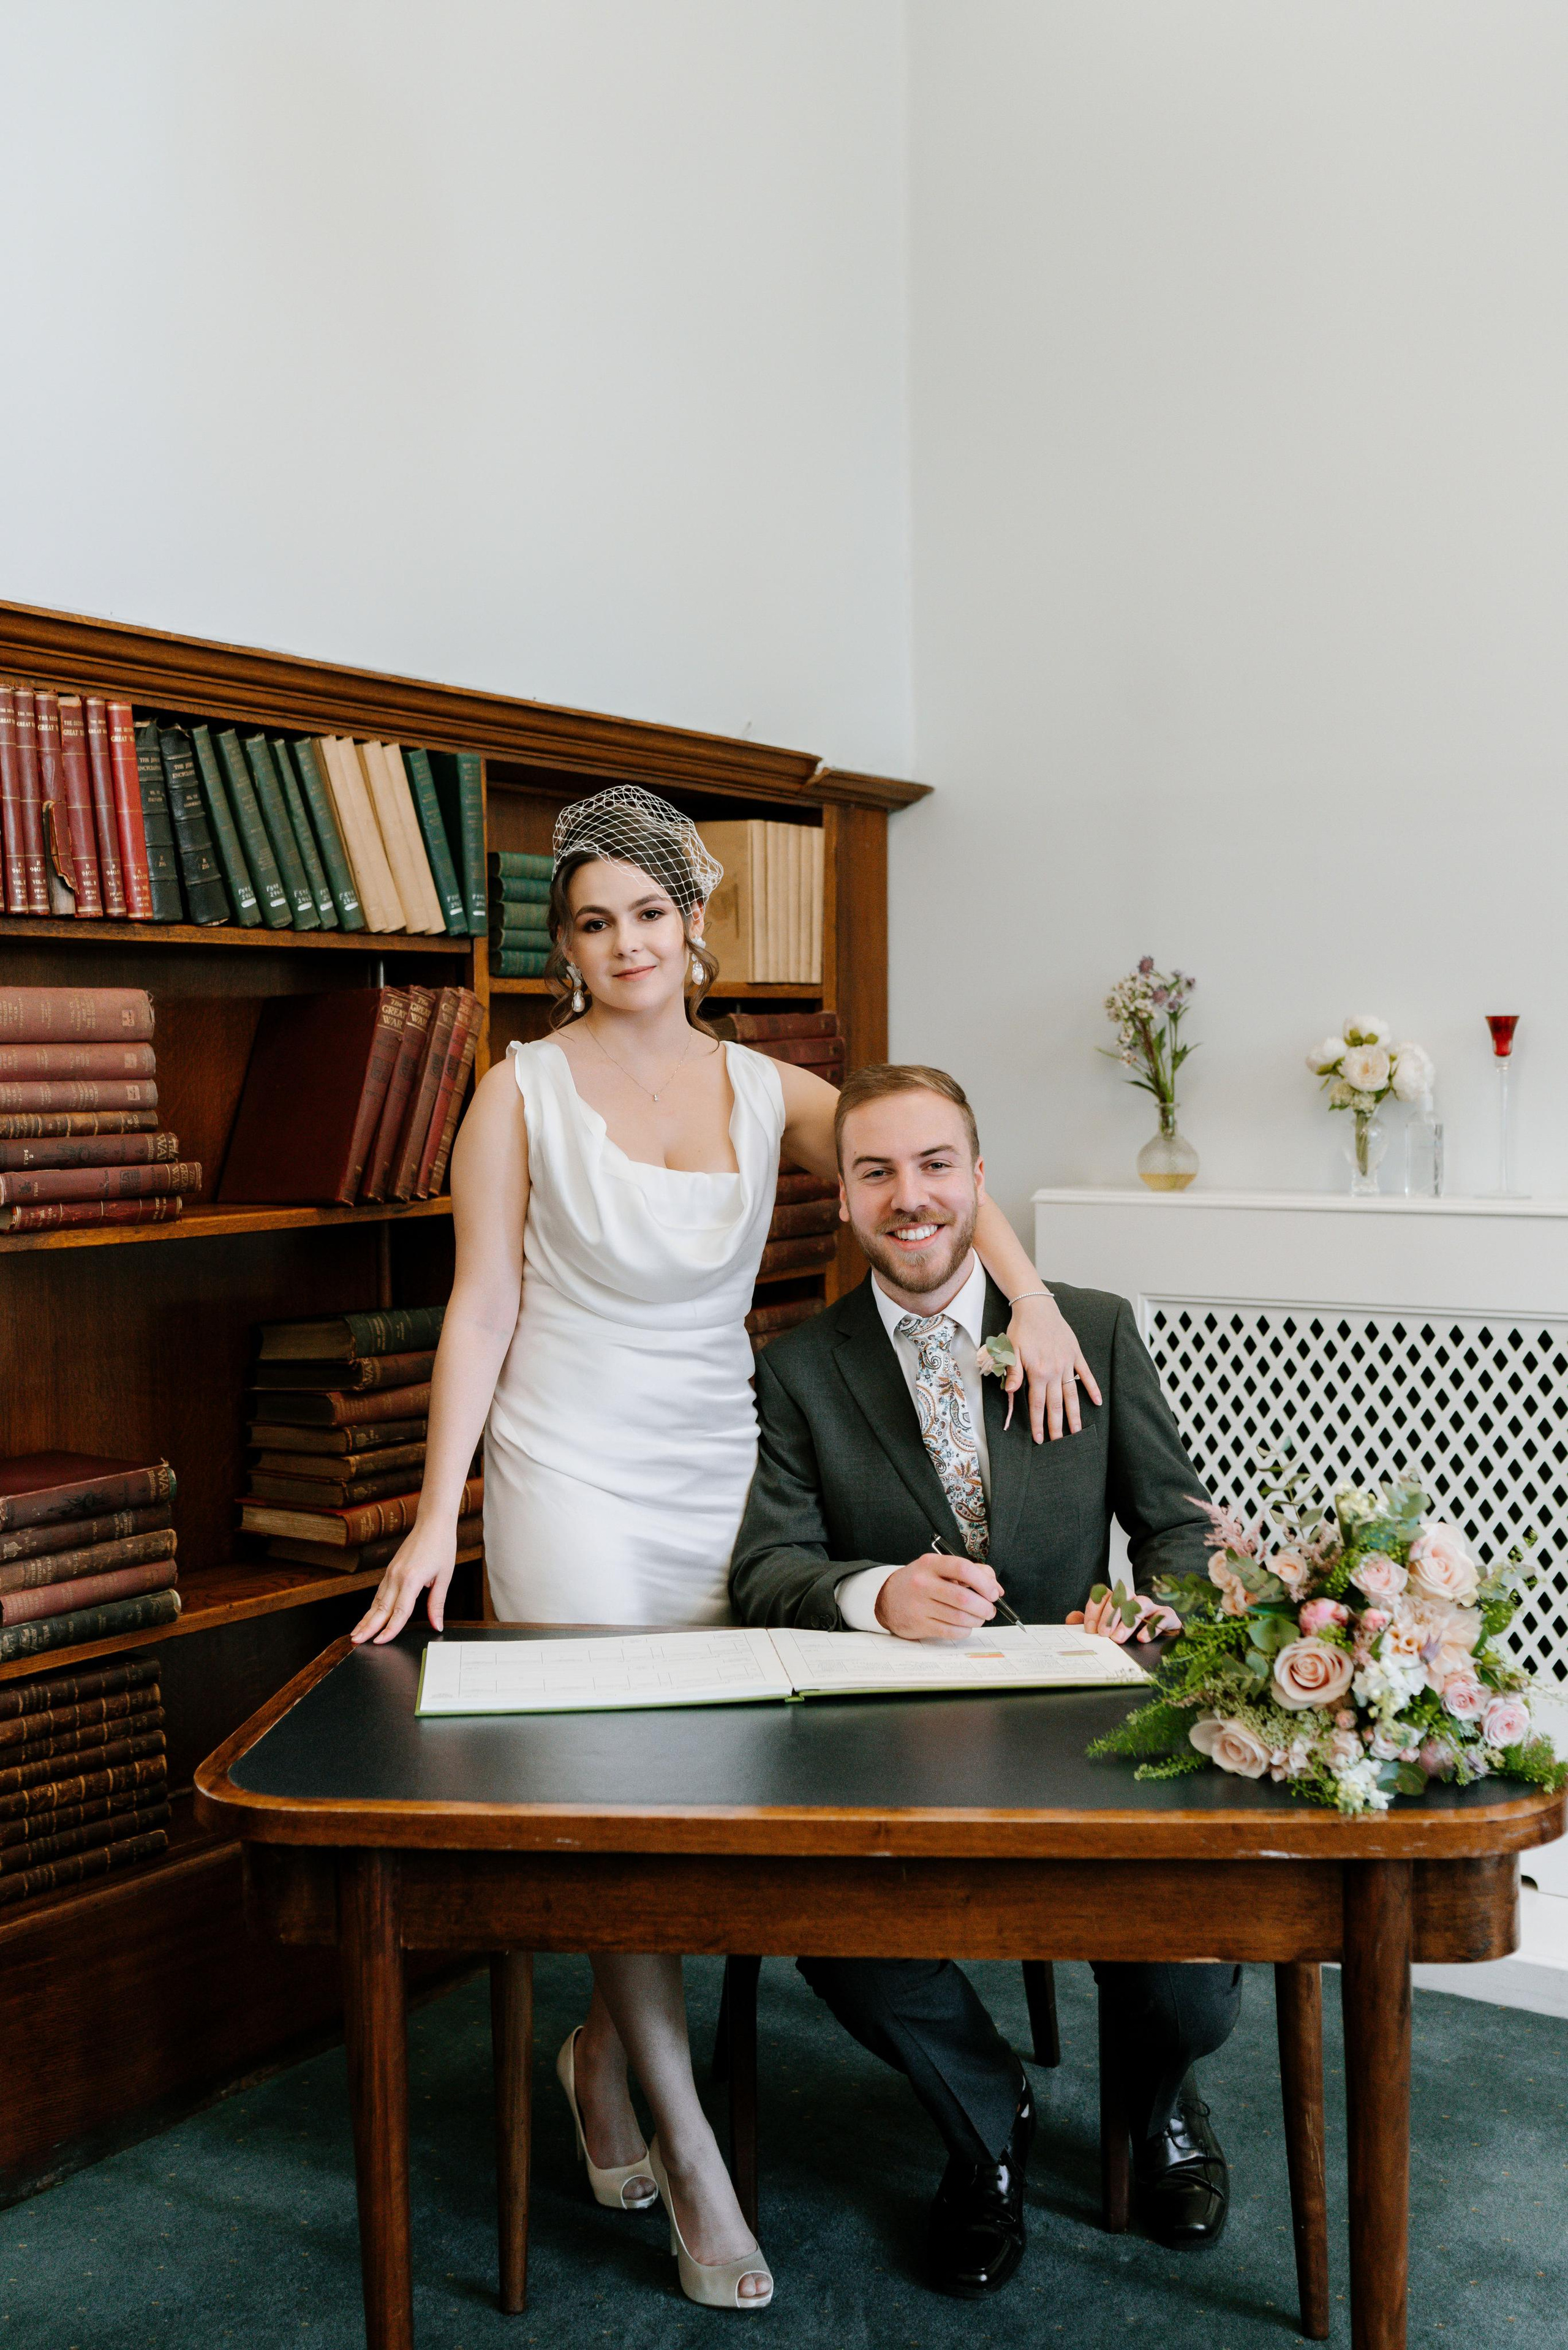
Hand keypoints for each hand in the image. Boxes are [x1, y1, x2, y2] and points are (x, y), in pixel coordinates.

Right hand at [350, 1517, 457, 1644]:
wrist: (433, 1522)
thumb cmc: (441, 1546)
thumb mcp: (445, 1577)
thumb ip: (437, 1603)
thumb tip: (437, 1624)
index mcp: (412, 1579)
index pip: (399, 1611)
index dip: (390, 1629)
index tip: (380, 1642)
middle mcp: (397, 1576)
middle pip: (380, 1608)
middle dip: (367, 1627)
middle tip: (356, 1642)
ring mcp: (391, 1572)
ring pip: (376, 1601)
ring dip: (366, 1618)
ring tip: (356, 1634)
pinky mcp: (390, 1570)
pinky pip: (379, 1592)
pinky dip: (373, 1606)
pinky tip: (369, 1616)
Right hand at [875, 1549, 1002, 1639]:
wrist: (886, 1598)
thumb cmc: (919, 1582)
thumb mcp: (939, 1568)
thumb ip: (970, 1572)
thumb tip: (996, 1588)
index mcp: (931, 1564)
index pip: (963, 1568)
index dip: (984, 1582)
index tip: (993, 1592)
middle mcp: (923, 1583)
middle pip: (964, 1598)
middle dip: (984, 1607)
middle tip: (990, 1609)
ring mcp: (919, 1606)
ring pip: (959, 1617)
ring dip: (977, 1620)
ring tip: (979, 1618)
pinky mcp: (919, 1625)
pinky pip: (951, 1632)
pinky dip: (964, 1630)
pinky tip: (965, 1626)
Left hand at [1005, 1293, 1102, 1442]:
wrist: (1036, 1307)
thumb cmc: (1021, 1329)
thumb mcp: (1010, 1350)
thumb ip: (1012, 1372)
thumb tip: (1010, 1391)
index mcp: (1038, 1372)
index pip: (1037, 1404)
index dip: (1038, 1422)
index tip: (1040, 1439)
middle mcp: (1055, 1371)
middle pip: (1056, 1404)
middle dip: (1058, 1426)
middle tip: (1060, 1444)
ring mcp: (1067, 1363)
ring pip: (1072, 1394)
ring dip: (1075, 1414)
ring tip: (1078, 1431)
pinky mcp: (1076, 1355)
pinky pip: (1086, 1374)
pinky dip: (1092, 1388)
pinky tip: (1097, 1402)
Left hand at [1066, 1591, 1181, 1644]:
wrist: (1160, 1638)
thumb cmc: (1127, 1632)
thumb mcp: (1106, 1628)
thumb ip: (1087, 1623)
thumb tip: (1071, 1618)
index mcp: (1117, 1600)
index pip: (1103, 1594)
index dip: (1094, 1609)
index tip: (1089, 1629)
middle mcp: (1134, 1599)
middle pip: (1121, 1596)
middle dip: (1110, 1615)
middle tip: (1103, 1634)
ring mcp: (1152, 1607)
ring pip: (1141, 1603)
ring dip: (1128, 1620)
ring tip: (1119, 1638)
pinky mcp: (1169, 1617)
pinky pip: (1164, 1615)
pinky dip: (1153, 1625)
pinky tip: (1142, 1638)